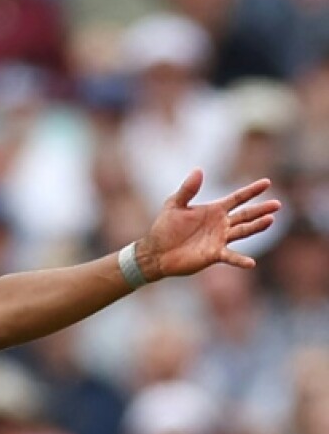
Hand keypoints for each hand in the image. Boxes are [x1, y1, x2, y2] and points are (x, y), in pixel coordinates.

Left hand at [135, 169, 280, 279]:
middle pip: (246, 215)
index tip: (267, 182)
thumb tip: (198, 170)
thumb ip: (187, 189)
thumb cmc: (164, 228)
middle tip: (277, 204)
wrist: (156, 252)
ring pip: (243, 232)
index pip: (237, 198)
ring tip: (270, 220)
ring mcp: (220, 240)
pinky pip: (230, 257)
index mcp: (214, 210)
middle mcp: (221, 224)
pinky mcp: (214, 255)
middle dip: (261, 209)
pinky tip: (251, 263)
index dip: (251, 191)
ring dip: (257, 227)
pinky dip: (240, 260)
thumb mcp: (174, 204)